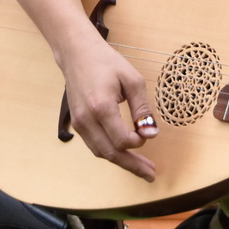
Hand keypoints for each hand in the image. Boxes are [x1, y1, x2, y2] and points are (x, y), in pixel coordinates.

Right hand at [58, 29, 159, 180]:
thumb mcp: (132, 80)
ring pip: (101, 153)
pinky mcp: (77, 123)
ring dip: (122, 162)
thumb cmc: (106, 62)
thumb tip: (151, 134)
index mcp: (101, 107)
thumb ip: (142, 109)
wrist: (77, 53)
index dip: (139, 142)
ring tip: (141, 168)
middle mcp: (86, 119)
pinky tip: (124, 155)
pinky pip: (95, 145)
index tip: (148, 132)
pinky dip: (110, 153)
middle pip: (111, 153)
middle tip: (151, 174)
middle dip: (132, 166)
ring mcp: (79, 123)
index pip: (122, 140)